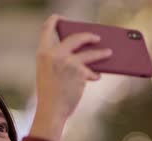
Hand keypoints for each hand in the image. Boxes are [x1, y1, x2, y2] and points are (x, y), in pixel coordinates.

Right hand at [30, 14, 111, 140]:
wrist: (51, 111)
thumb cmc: (49, 95)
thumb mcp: (48, 73)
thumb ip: (58, 61)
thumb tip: (81, 53)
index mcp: (43, 53)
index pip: (46, 29)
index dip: (54, 21)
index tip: (60, 17)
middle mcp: (55, 54)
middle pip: (75, 37)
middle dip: (88, 36)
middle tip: (96, 37)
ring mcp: (68, 62)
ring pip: (90, 53)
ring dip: (101, 53)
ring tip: (109, 53)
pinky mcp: (80, 71)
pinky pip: (91, 70)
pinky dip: (94, 74)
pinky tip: (97, 76)